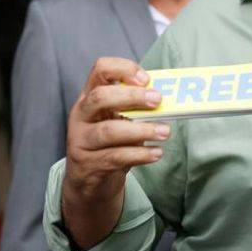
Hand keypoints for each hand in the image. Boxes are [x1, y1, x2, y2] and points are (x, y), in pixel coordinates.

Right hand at [61, 57, 169, 247]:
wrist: (88, 180)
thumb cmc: (110, 142)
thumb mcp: (118, 118)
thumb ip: (137, 106)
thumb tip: (170, 99)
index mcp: (90, 96)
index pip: (100, 70)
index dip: (122, 69)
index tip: (146, 79)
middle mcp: (81, 115)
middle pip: (100, 97)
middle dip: (131, 97)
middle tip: (158, 100)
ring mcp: (81, 140)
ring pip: (108, 131)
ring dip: (141, 130)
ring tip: (166, 132)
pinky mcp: (88, 164)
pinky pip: (114, 157)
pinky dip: (139, 155)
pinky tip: (157, 153)